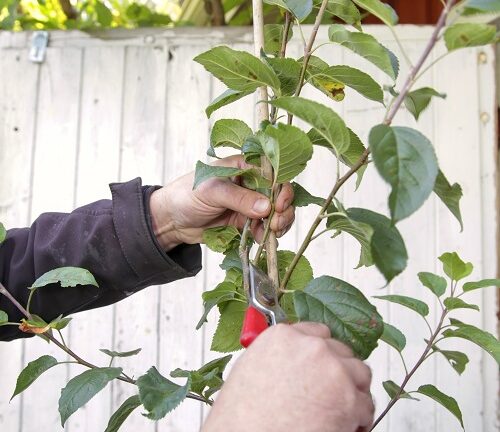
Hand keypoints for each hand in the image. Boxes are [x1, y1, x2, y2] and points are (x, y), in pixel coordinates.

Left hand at [149, 155, 294, 250]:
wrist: (171, 220)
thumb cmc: (187, 195)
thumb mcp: (212, 192)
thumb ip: (239, 198)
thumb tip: (266, 207)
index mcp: (244, 166)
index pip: (272, 174)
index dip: (281, 189)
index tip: (279, 205)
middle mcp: (250, 183)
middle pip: (279, 194)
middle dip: (283, 209)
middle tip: (276, 223)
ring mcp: (249, 203)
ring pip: (275, 212)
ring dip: (278, 223)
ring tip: (272, 232)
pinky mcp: (245, 221)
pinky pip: (263, 227)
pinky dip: (267, 234)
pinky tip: (261, 238)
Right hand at [202, 323, 373, 431]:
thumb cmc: (243, 416)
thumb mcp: (250, 368)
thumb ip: (278, 354)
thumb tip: (292, 357)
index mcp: (284, 337)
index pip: (318, 333)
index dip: (320, 354)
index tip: (319, 365)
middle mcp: (311, 348)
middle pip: (340, 351)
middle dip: (337, 371)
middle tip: (327, 392)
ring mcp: (333, 371)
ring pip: (359, 373)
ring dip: (351, 390)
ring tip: (335, 409)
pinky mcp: (349, 400)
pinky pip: (366, 404)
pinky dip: (358, 418)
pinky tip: (339, 425)